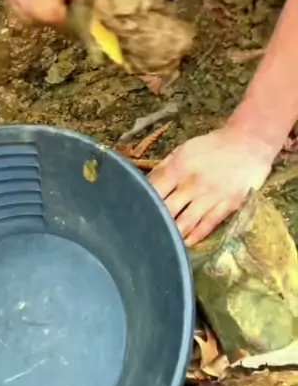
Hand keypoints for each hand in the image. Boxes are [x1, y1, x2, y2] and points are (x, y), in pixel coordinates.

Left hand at [149, 125, 275, 245]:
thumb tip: (146, 182)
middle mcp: (193, 183)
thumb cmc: (214, 145)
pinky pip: (208, 224)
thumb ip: (165, 166)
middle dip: (155, 221)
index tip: (134, 213)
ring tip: (163, 242)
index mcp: (180, 167)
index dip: (142, 202)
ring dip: (173, 234)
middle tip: (145, 232)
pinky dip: (196, 236)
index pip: (155, 190)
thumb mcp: (185, 149)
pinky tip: (186, 243)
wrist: (249, 142)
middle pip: (168, 209)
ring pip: (186, 222)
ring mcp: (212, 195)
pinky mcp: (229, 205)